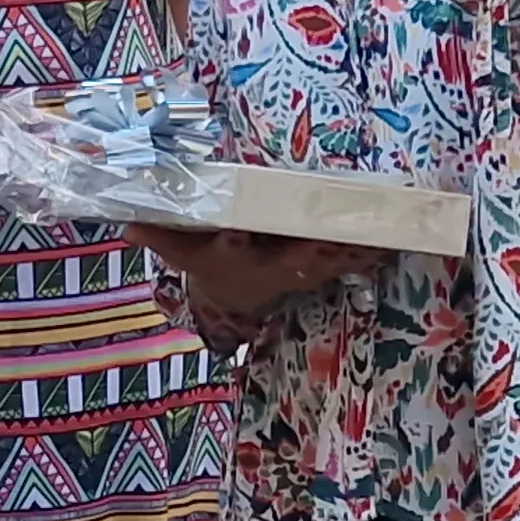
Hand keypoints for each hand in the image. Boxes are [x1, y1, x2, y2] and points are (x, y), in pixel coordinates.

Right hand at [124, 224, 381, 314]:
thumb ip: (158, 236)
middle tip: (336, 227)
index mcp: (233, 254)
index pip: (232, 244)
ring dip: (351, 247)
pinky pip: (347, 262)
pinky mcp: (317, 269)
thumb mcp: (180, 251)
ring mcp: (294, 270)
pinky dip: (368, 254)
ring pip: (327, 258)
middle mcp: (267, 265)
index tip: (241, 229)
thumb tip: (126, 223)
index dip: (238, 238)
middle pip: (293, 253)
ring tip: (378, 232)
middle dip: (315, 242)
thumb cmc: (207, 262)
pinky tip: (393, 243)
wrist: (233, 297)